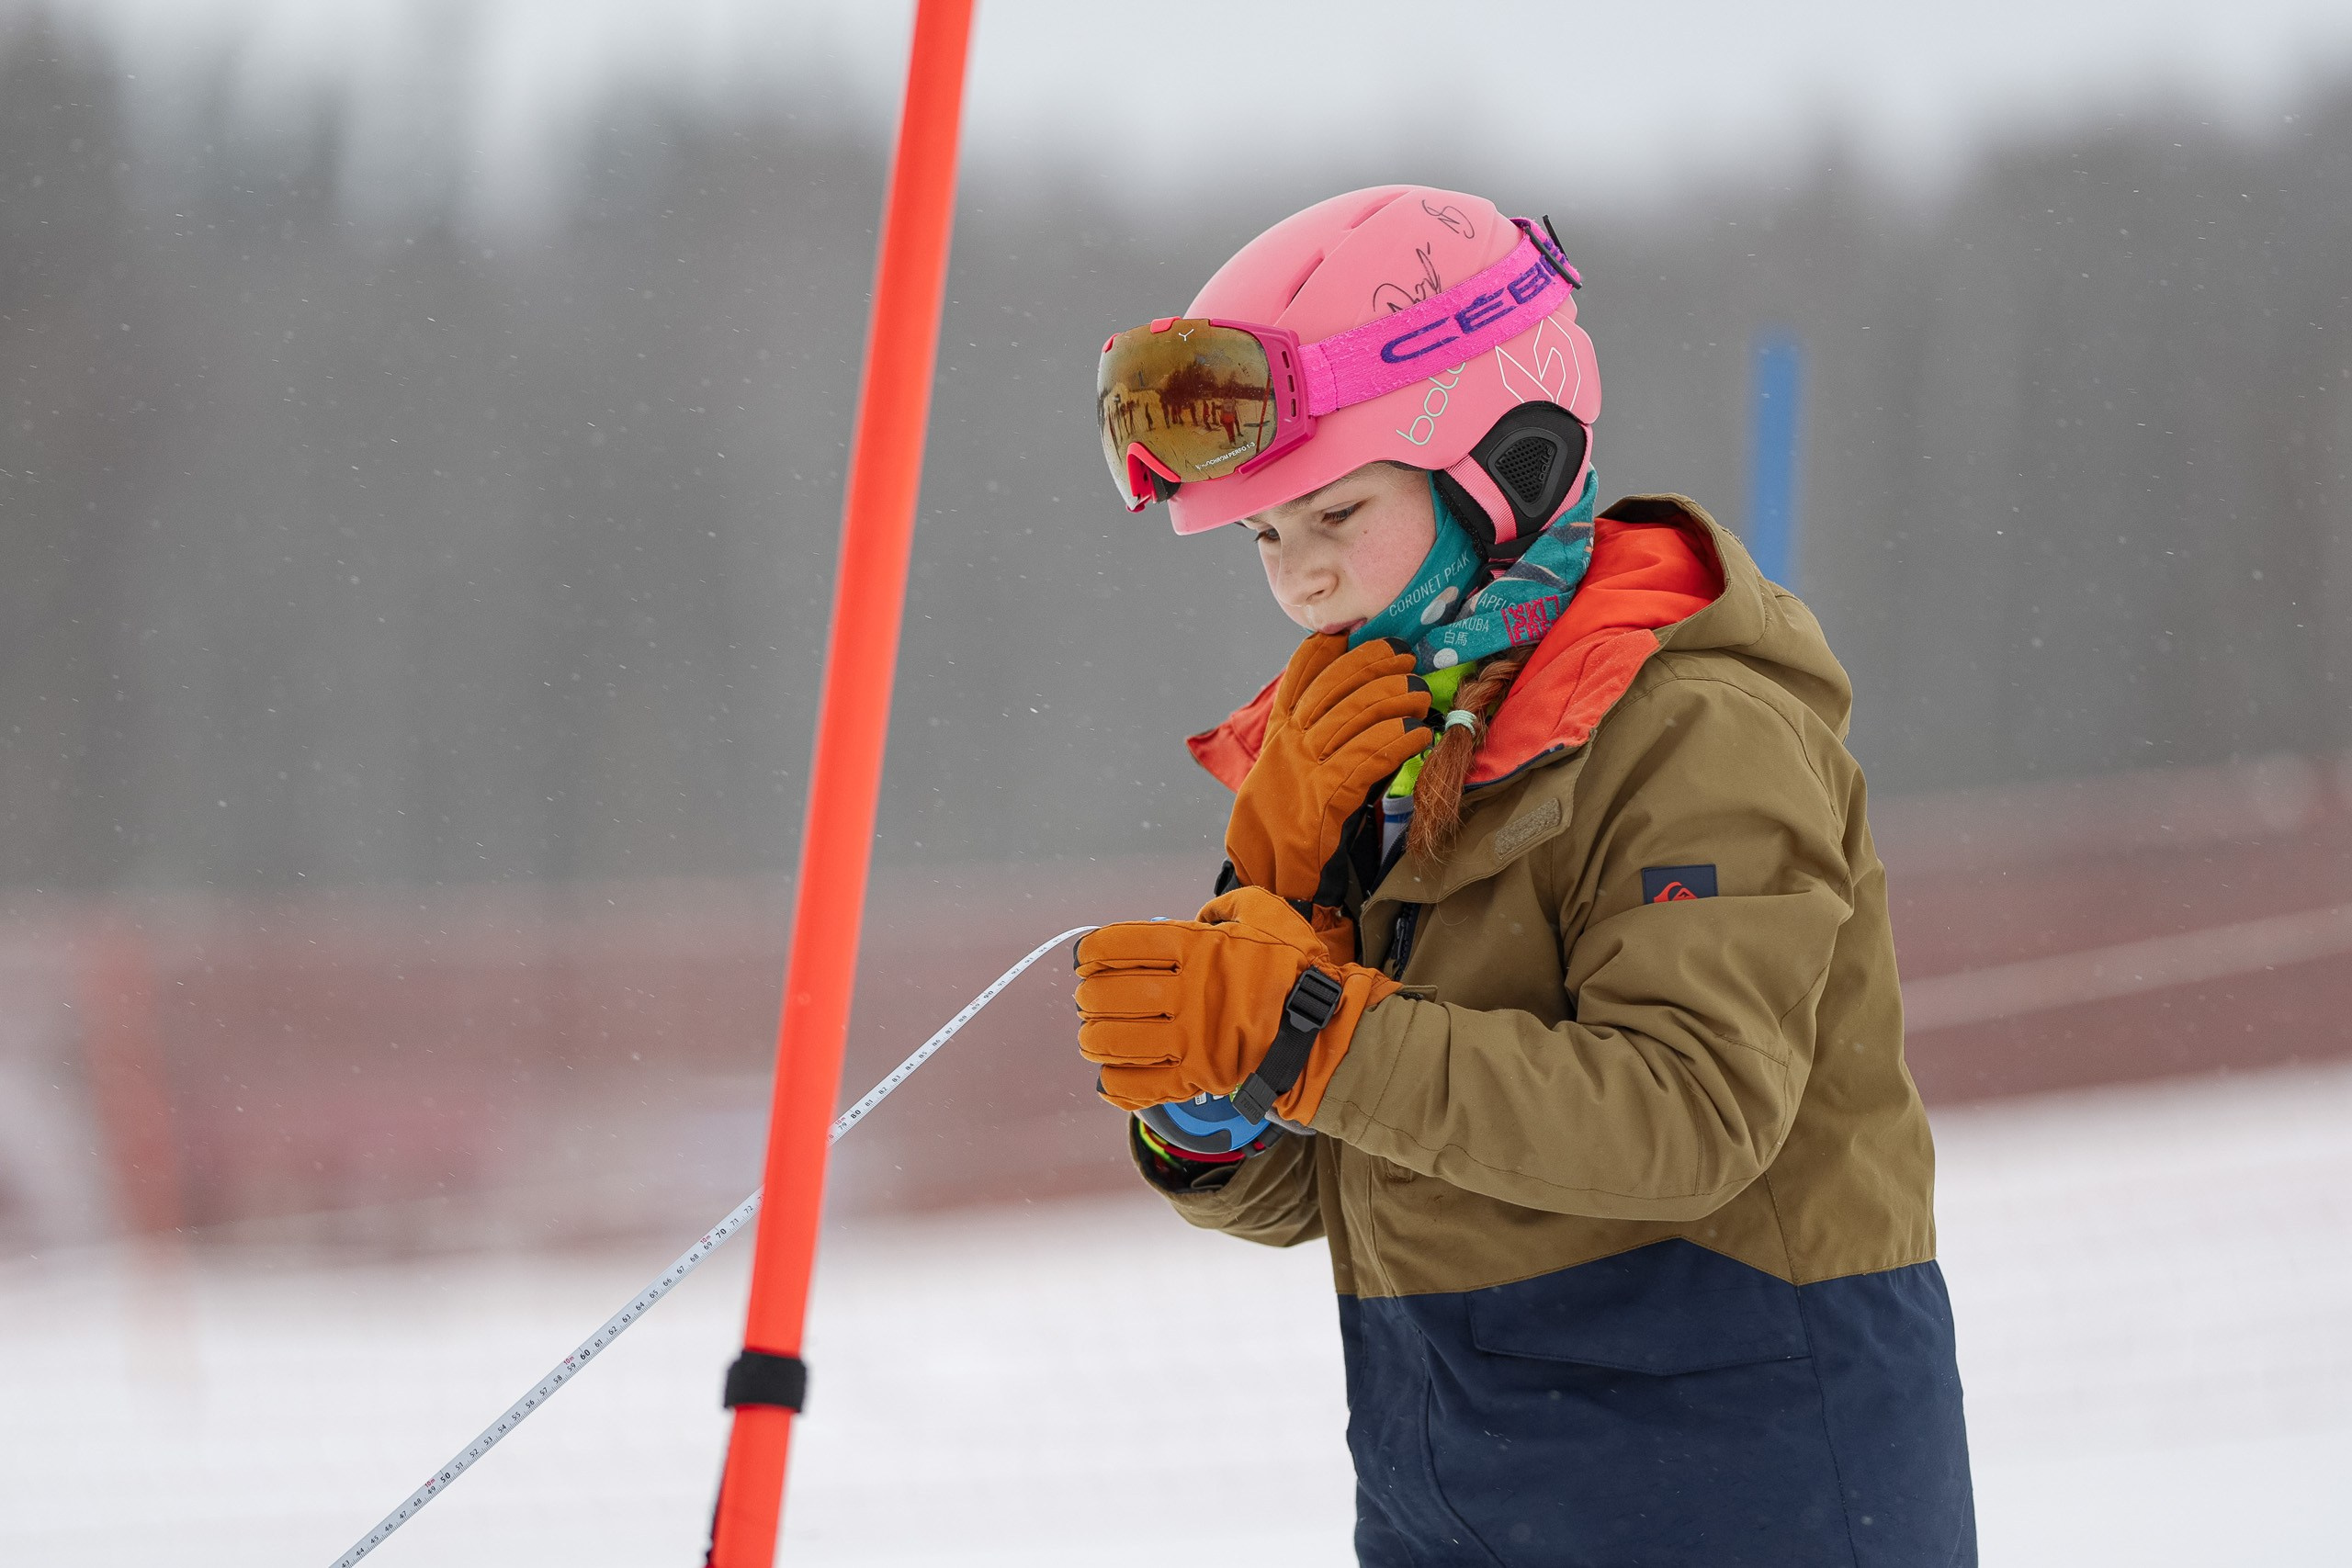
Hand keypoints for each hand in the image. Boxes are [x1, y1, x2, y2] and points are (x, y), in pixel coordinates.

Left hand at [1076, 886, 1401, 1121]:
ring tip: (1094, 1037)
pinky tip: (1112, 1074)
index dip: (1091, 951)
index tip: (1088, 958)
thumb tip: (1199, 916)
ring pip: (1113, 1041)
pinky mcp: (1196, 1077)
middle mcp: (1185, 991)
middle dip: (1089, 997)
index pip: (1116, 945)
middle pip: (1106, 994)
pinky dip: (1115, 1081)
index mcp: (1195, 946)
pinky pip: (1136, 1084)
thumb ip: (1225, 907)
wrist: (1324, 1029)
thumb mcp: (1265, 913)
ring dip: (1094, 1039)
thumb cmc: (1295, 969)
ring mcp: (1188, 1037)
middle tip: (1090, 999)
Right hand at [1226, 635, 1434, 911]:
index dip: (1325, 651)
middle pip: (1335, 686)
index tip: (1351, 635)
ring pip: (1355, 715)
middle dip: (1374, 665)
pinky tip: (1416, 734)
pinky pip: (1366, 755)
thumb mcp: (1288, 778)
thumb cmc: (1284, 832)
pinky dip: (1395, 740)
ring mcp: (1305, 769)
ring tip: (1421, 693)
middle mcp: (1289, 745)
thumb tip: (1358, 716)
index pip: (1297, 678)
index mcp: (1278, 737)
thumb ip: (1313, 746)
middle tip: (1407, 657)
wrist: (1270, 880)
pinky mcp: (1325, 796)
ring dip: (1394, 698)